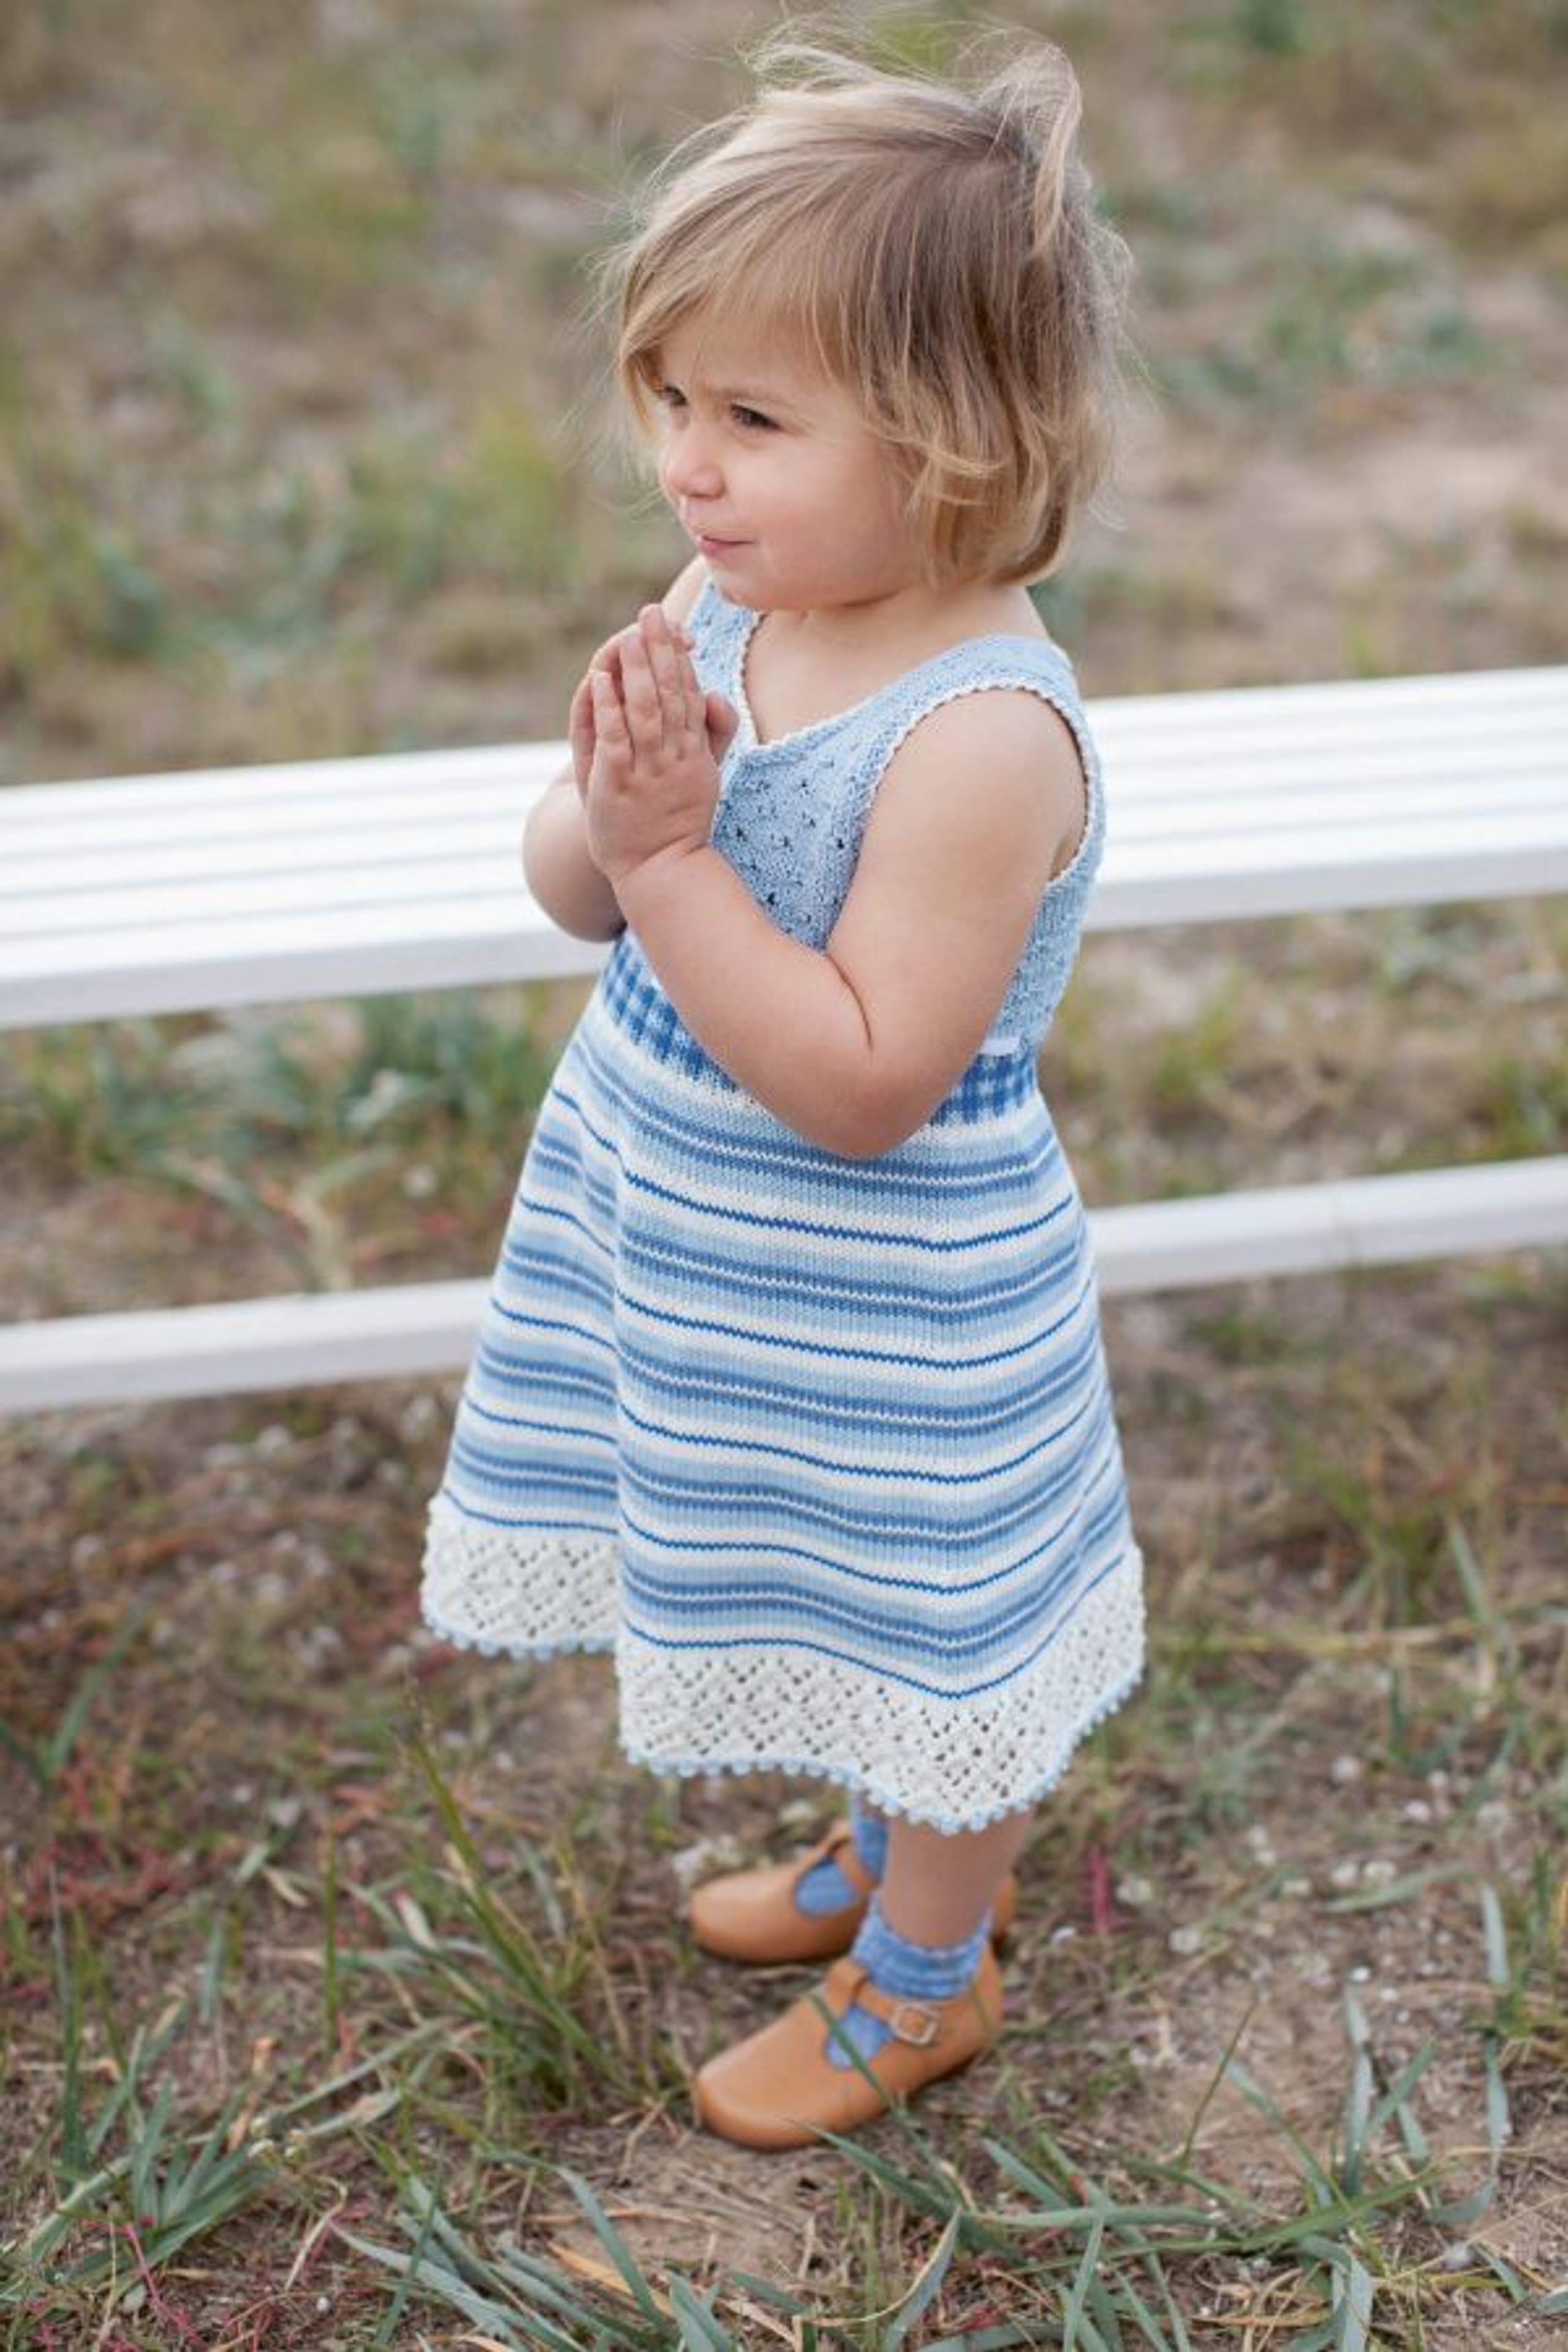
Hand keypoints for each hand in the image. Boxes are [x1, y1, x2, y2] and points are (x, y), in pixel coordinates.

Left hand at [583, 606, 736, 890]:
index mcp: (696, 751)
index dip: (680, 658)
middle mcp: (675, 756)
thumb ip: (712, 733)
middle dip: (660, 650)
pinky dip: (608, 706)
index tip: (672, 627)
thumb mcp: (706, 775)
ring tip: (627, 636)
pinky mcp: (618, 783)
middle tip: (651, 613)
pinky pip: (615, 738)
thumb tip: (714, 694)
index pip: (690, 694)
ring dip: (636, 669)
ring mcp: (647, 770)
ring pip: (646, 710)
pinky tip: (601, 679)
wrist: (660, 870)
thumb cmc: (678, 819)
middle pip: (671, 693)